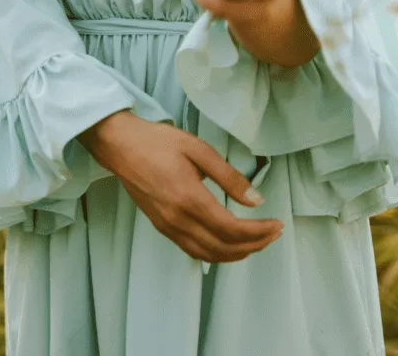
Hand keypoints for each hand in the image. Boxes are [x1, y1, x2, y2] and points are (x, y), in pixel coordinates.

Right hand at [79, 111, 282, 262]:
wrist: (120, 146)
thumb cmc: (158, 142)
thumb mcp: (198, 149)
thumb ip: (228, 176)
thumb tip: (255, 199)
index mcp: (189, 198)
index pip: (232, 229)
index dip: (258, 232)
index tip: (276, 224)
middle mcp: (178, 219)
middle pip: (223, 247)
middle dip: (254, 245)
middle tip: (273, 234)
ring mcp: (167, 227)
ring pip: (208, 254)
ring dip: (236, 254)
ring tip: (257, 242)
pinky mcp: (161, 227)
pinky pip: (192, 250)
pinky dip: (215, 254)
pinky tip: (227, 245)